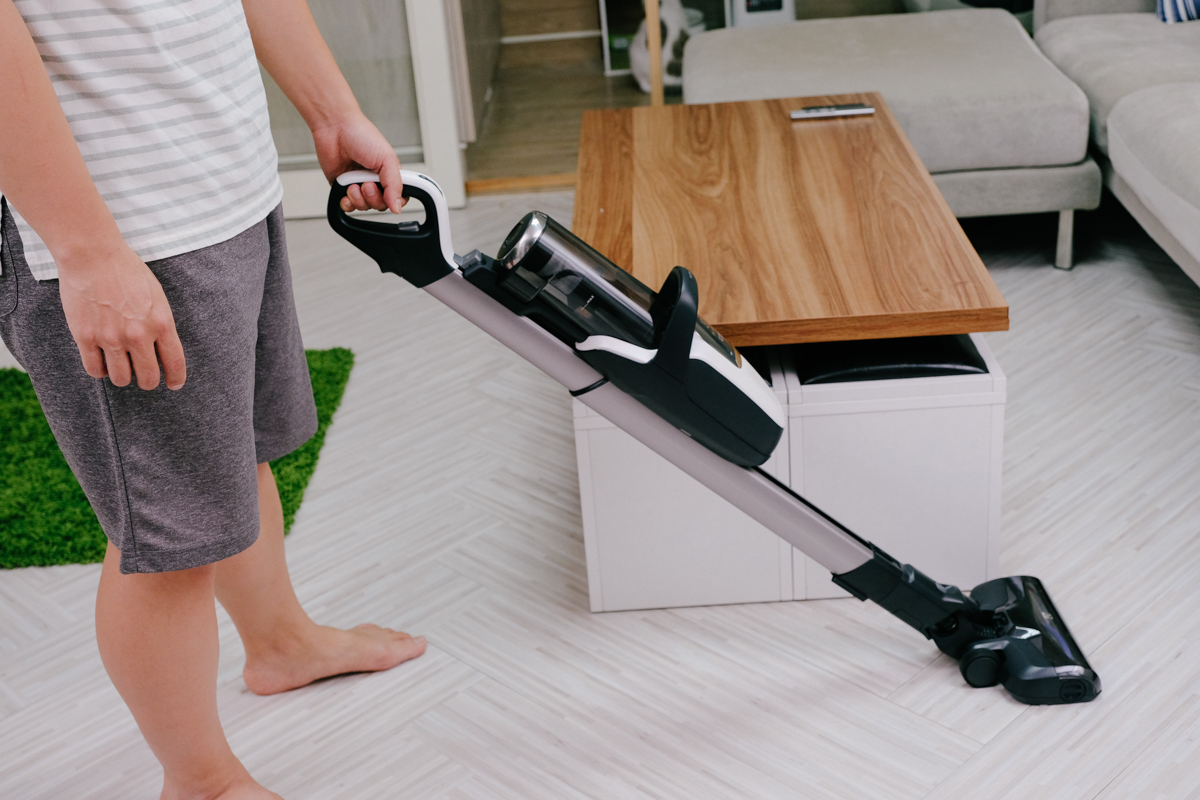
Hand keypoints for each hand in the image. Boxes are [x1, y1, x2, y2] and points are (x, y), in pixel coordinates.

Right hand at [57, 241, 185, 390]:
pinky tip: (102, 360)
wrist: (93, 255)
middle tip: (143, 375)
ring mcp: (111, 337)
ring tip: (120, 365)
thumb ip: (160, 323)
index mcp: (161, 323)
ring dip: (123, 376)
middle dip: (148, 381)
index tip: (174, 384)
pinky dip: (100, 370)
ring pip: (121, 379)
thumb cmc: (127, 271)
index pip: (175, 363)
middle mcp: (138, 335)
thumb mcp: (157, 296)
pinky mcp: (85, 337)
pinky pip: (94, 370)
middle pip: (148, 378)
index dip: (176, 379)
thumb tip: (162, 348)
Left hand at [311, 113, 404, 214]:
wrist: (334, 128)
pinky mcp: (342, 187)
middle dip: (373, 198)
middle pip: (381, 205)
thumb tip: (398, 208)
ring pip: (364, 207)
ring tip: (353, 184)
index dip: (395, 201)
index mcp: (389, 173)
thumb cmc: (361, 135)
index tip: (388, 195)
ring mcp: (358, 185)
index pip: (399, 198)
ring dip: (359, 199)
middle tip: (367, 184)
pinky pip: (347, 206)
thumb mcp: (387, 159)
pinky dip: (347, 203)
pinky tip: (346, 192)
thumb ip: (395, 185)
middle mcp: (375, 181)